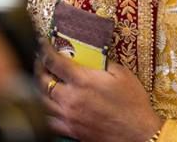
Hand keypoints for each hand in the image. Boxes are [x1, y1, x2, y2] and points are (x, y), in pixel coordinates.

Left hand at [38, 43, 163, 140]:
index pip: (54, 61)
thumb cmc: (132, 103)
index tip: (42, 43)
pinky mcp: (71, 131)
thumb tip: (92, 55)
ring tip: (41, 80)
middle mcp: (71, 99)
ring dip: (38, 88)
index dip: (44, 50)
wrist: (137, 132)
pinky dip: (44, 111)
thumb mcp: (122, 74)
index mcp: (83, 81)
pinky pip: (49, 121)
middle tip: (40, 60)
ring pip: (41, 102)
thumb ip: (103, 62)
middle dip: (38, 68)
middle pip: (42, 81)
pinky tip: (47, 105)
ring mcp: (69, 116)